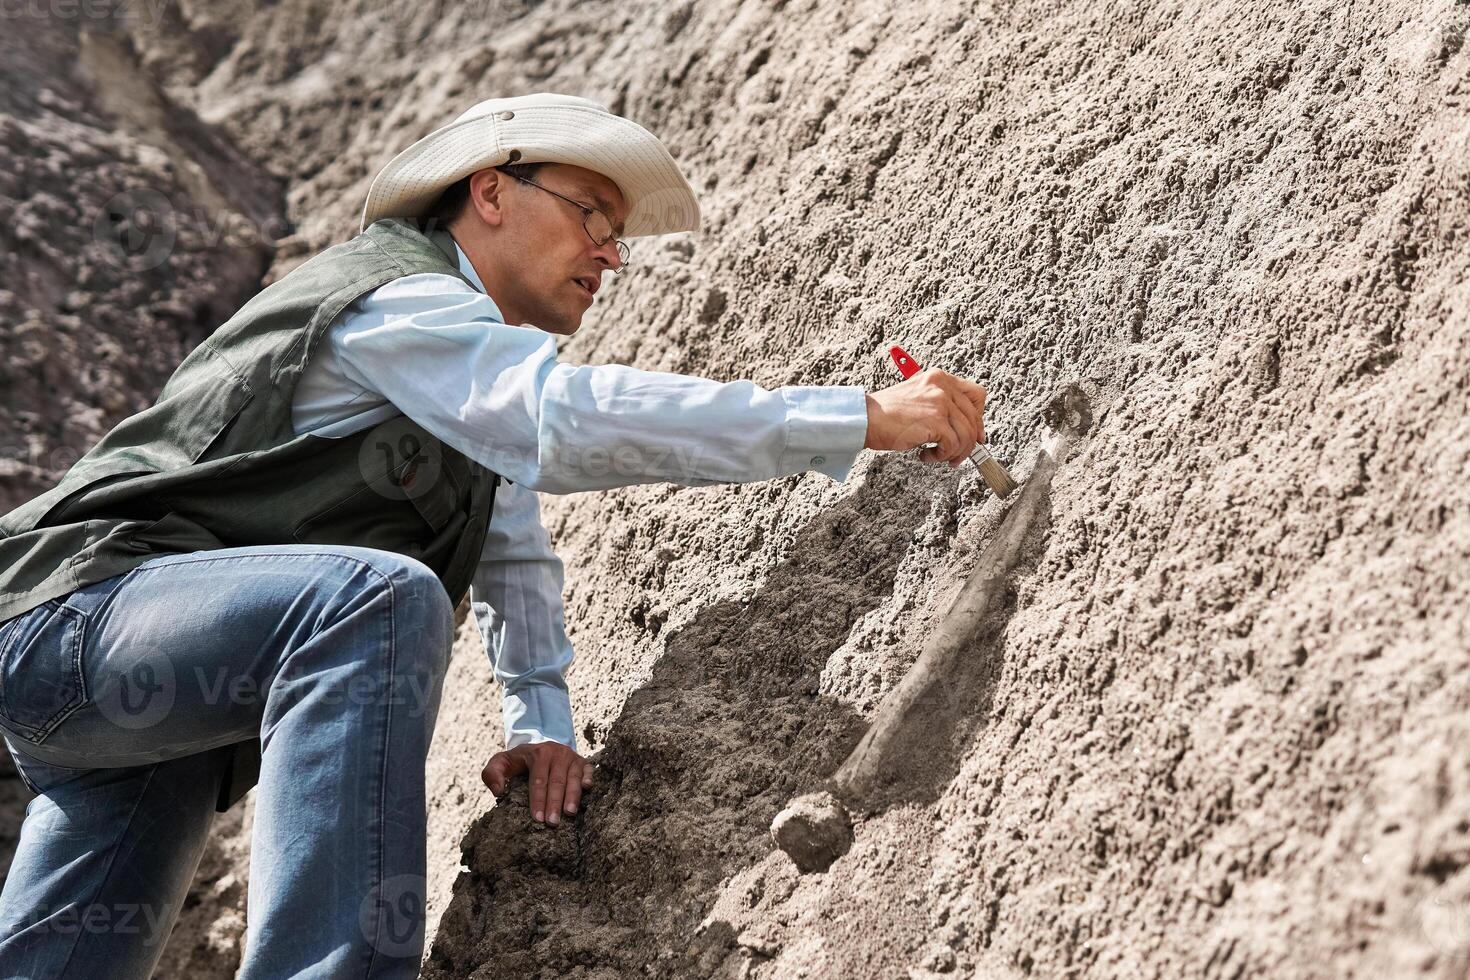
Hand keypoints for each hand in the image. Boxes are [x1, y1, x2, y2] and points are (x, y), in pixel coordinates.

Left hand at [481, 741, 592, 826]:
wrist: (539, 748)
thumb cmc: (519, 762)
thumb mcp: (501, 763)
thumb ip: (492, 774)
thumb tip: (499, 791)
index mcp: (538, 753)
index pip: (538, 779)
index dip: (538, 799)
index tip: (537, 818)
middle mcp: (557, 752)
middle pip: (556, 781)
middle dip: (554, 803)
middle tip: (552, 823)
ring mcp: (572, 757)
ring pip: (573, 777)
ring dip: (572, 796)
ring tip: (569, 813)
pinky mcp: (583, 762)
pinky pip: (589, 770)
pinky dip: (589, 778)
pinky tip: (588, 789)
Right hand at [864, 368, 987, 466]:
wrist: (865, 418)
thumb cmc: (886, 412)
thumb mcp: (918, 397)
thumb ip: (941, 405)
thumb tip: (964, 428)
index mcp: (940, 378)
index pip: (976, 394)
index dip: (979, 417)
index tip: (976, 434)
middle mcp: (943, 387)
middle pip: (974, 418)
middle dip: (970, 443)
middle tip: (957, 455)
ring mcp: (940, 403)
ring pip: (966, 435)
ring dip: (954, 452)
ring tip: (938, 457)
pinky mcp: (935, 421)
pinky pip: (952, 445)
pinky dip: (941, 456)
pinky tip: (925, 455)